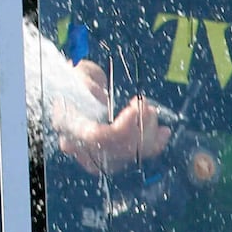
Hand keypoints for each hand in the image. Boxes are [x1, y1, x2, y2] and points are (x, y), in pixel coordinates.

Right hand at [53, 65, 176, 172]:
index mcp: (67, 125)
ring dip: (148, 131)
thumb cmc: (76, 81)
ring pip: (132, 154)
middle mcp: (81, 146)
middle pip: (118, 148)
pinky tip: (164, 131)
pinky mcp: (113, 156)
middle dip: (139, 126)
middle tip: (145, 104)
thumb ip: (86, 85)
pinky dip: (155, 144)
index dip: (121, 128)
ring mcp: (98, 155)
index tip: (133, 109)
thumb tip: (102, 98)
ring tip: (150, 109)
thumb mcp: (76, 75)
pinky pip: (138, 156)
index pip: (97, 138)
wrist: (74, 92)